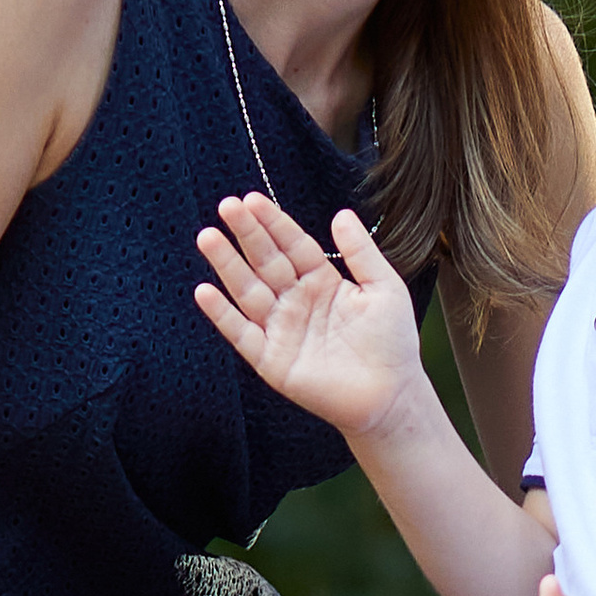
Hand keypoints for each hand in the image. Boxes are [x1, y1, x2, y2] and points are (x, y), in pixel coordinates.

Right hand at [193, 194, 426, 439]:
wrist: (391, 396)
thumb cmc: (391, 343)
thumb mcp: (384, 288)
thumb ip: (361, 252)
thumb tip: (341, 214)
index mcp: (322, 281)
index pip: (293, 245)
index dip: (273, 223)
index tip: (252, 199)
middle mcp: (296, 301)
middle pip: (266, 262)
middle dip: (246, 234)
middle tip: (226, 206)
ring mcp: (281, 329)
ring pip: (248, 291)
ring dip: (227, 265)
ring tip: (208, 237)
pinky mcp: (271, 360)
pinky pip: (242, 333)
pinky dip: (222, 314)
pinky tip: (205, 291)